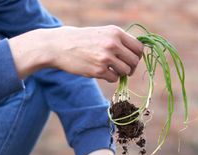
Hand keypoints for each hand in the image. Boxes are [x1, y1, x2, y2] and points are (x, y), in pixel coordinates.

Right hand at [8, 25, 143, 81]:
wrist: (59, 46)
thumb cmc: (81, 40)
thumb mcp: (101, 33)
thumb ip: (117, 41)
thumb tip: (135, 55)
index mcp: (115, 32)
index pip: (138, 47)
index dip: (137, 56)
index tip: (131, 60)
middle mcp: (113, 43)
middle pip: (134, 61)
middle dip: (130, 67)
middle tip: (123, 69)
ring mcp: (106, 57)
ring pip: (126, 71)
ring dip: (120, 73)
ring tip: (110, 70)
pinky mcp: (98, 70)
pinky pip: (114, 79)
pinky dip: (110, 78)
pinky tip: (101, 73)